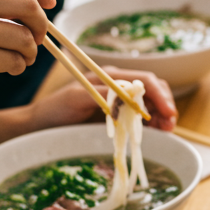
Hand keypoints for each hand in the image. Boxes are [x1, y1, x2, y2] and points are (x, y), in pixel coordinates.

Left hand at [26, 68, 177, 131]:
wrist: (39, 126)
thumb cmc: (54, 110)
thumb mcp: (76, 98)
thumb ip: (102, 94)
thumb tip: (128, 95)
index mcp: (110, 76)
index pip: (144, 80)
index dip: (160, 95)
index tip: (168, 113)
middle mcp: (118, 85)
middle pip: (152, 89)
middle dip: (165, 105)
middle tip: (171, 125)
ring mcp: (118, 100)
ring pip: (150, 103)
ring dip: (162, 115)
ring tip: (167, 130)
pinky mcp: (117, 115)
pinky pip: (140, 116)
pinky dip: (152, 123)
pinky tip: (157, 132)